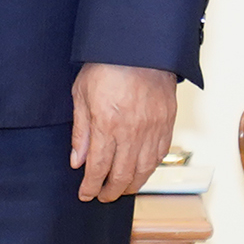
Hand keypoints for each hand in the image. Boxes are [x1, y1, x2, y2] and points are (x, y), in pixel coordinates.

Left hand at [70, 62, 177, 201]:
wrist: (139, 47)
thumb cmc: (106, 65)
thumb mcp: (81, 93)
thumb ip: (80, 131)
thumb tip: (77, 161)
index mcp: (106, 124)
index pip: (98, 167)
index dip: (91, 186)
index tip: (85, 194)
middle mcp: (131, 132)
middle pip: (122, 175)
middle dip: (110, 191)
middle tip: (102, 196)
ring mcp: (152, 130)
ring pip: (143, 171)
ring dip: (131, 185)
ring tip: (120, 189)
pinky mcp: (167, 124)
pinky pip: (159, 156)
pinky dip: (149, 170)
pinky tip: (140, 172)